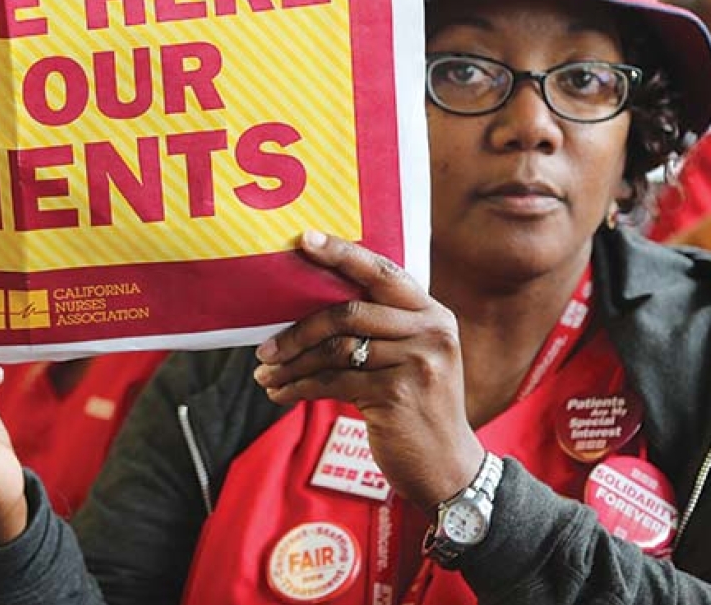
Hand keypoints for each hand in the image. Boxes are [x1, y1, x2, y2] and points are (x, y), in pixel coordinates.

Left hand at [252, 230, 485, 513]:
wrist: (447, 468)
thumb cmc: (417, 410)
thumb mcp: (413, 360)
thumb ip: (383, 330)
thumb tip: (312, 306)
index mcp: (433, 314)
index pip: (383, 272)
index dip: (342, 253)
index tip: (304, 240)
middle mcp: (431, 331)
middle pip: (348, 311)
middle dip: (298, 329)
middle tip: (263, 348)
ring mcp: (417, 362)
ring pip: (335, 349)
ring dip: (292, 363)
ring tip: (266, 374)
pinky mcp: (398, 394)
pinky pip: (332, 382)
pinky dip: (299, 387)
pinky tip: (280, 394)